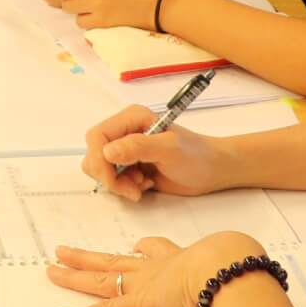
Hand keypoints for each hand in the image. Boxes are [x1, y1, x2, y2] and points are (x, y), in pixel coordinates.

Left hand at [46, 231, 265, 306]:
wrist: (228, 264)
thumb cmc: (234, 261)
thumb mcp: (235, 257)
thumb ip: (235, 262)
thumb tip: (249, 262)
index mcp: (177, 257)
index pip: (153, 249)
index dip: (143, 248)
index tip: (136, 244)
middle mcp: (155, 266)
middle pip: (114, 259)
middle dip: (88, 257)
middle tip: (65, 251)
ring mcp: (145, 281)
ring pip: (101, 278)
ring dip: (74, 276)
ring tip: (51, 270)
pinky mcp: (142, 300)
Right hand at [81, 104, 228, 201]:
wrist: (211, 170)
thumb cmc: (196, 155)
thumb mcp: (169, 149)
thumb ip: (138, 147)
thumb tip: (107, 151)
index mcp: (131, 118)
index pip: (97, 136)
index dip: (99, 160)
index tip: (112, 180)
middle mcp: (125, 131)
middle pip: (94, 153)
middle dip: (109, 176)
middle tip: (132, 187)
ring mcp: (126, 150)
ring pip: (100, 169)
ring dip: (118, 184)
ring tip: (142, 185)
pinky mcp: (130, 166)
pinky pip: (112, 179)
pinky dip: (125, 187)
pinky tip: (145, 185)